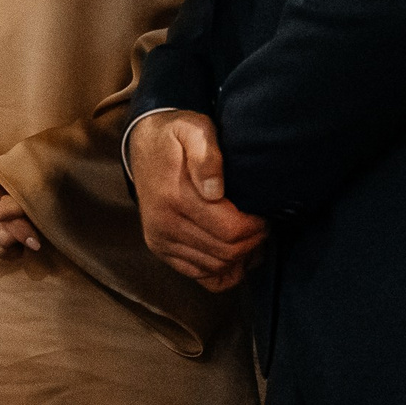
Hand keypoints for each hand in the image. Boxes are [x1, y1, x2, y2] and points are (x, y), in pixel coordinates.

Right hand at [131, 111, 267, 290]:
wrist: (142, 144)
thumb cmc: (174, 136)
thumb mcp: (193, 129)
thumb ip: (206, 155)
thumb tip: (215, 190)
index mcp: (175, 197)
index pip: (231, 231)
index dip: (256, 226)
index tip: (263, 212)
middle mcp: (164, 224)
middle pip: (226, 252)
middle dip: (252, 242)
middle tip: (261, 224)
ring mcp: (160, 240)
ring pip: (215, 267)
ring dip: (239, 256)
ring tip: (248, 235)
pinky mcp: (160, 248)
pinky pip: (198, 275)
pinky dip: (221, 271)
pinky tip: (232, 254)